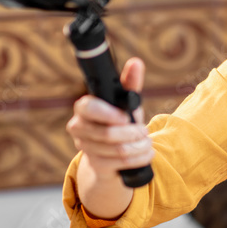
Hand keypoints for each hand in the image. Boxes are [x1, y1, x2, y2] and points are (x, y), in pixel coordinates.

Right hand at [66, 57, 152, 175]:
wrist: (113, 154)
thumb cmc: (119, 122)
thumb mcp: (126, 103)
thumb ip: (130, 84)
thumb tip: (136, 62)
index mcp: (84, 109)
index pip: (87, 107)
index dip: (108, 114)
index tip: (126, 117)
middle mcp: (79, 128)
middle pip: (107, 134)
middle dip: (133, 133)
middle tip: (144, 131)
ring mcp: (85, 148)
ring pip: (119, 150)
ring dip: (141, 146)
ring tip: (147, 142)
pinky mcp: (96, 165)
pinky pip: (122, 162)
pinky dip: (140, 158)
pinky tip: (146, 153)